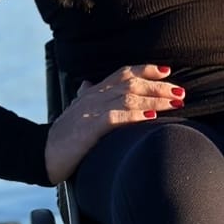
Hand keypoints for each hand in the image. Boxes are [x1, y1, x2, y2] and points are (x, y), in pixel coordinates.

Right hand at [45, 64, 184, 182]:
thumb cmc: (62, 135)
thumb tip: (87, 83)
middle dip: (159, 87)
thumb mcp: (75, 111)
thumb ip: (84, 96)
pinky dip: (134, 116)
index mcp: (94, 92)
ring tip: (174, 103)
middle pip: (132, 84)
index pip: (123, 73)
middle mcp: (94, 97)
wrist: (42, 153)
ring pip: (128, 98)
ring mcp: (91, 112)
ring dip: (154, 101)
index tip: (167, 72)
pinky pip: (115, 118)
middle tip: (181, 93)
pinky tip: (150, 118)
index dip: (146, 70)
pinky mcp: (89, 129)